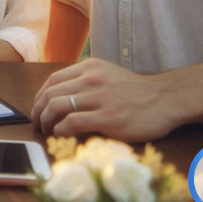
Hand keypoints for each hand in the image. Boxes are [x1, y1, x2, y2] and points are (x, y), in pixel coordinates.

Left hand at [31, 58, 177, 141]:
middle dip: (38, 110)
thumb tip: (60, 95)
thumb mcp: (107, 73)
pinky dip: (60, 130)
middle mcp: (91, 79)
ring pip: (57, 106)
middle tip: (37, 123)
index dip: (39, 96)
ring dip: (45, 121)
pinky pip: (72, 122)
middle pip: (51, 93)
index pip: (52, 80)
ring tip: (46, 130)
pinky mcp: (107, 118)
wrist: (165, 99)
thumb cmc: (135, 91)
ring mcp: (98, 98)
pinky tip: (61, 135)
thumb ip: (85, 79)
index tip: (37, 108)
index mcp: (89, 67)